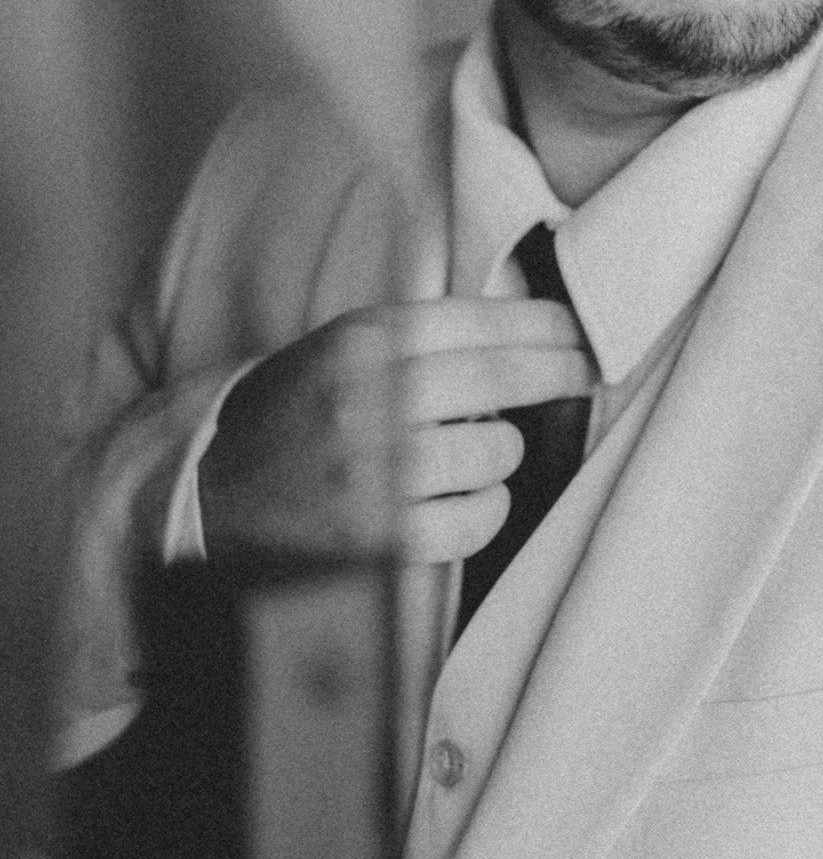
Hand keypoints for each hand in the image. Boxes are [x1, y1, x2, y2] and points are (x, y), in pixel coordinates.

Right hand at [197, 298, 592, 561]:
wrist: (197, 501)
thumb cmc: (284, 421)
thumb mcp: (338, 355)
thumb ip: (416, 345)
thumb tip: (525, 339)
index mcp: (360, 341)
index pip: (480, 319)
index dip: (546, 325)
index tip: (582, 330)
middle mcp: (370, 398)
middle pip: (504, 376)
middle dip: (562, 372)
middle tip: (590, 372)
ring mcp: (376, 472)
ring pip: (498, 451)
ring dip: (501, 454)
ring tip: (473, 455)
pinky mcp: (380, 539)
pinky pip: (478, 520)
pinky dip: (485, 511)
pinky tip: (465, 503)